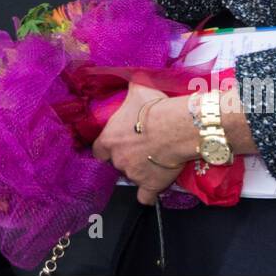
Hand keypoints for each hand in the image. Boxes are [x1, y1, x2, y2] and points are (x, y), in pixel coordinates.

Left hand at [92, 83, 195, 204]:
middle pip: (117, 163)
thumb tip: (129, 78)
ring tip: (154, 159)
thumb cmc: (154, 107)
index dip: (107, 147)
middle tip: (140, 146)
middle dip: (126, 157)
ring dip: (139, 170)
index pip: (98, 150)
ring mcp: (133, 175)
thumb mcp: (138, 89)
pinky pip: (145, 197)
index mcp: (109, 139)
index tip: (117, 142)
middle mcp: (118, 160)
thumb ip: (129, 89)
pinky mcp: (150, 186)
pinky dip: (148, 194)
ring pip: (132, 177)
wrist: (176, 127)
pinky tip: (153, 187)